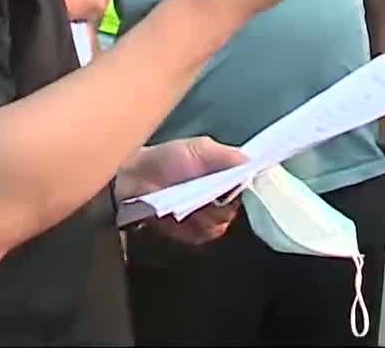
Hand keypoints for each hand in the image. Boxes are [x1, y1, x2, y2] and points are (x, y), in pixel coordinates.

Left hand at [116, 137, 247, 245]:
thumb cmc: (166, 159)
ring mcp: (206, 217)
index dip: (244, 187)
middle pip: (236, 208)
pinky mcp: (191, 234)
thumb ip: (226, 155)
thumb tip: (252, 164)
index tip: (233, 184)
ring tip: (186, 203)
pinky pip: (204, 237)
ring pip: (221, 224)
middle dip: (221, 202)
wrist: (132, 180)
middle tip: (203, 192)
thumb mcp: (198, 148)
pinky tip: (179, 218)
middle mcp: (220, 197)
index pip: (247, 186)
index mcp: (225, 174)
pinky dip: (193, 228)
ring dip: (205, 215)